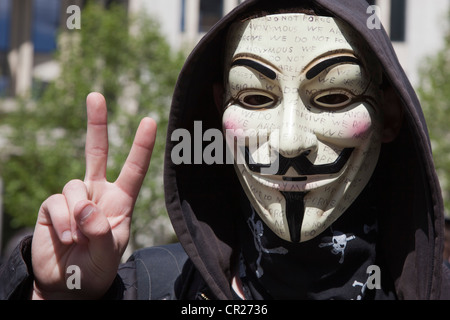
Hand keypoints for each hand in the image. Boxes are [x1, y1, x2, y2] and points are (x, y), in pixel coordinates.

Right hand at [31, 92, 156, 298]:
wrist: (69, 284)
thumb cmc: (96, 268)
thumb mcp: (107, 254)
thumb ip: (100, 232)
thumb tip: (85, 208)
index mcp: (120, 201)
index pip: (133, 170)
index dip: (141, 146)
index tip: (150, 121)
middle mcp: (98, 193)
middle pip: (97, 152)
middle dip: (96, 124)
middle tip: (96, 95)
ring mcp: (74, 198)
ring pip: (74, 185)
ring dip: (77, 214)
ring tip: (78, 238)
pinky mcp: (52, 205)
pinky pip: (57, 202)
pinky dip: (62, 222)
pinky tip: (66, 238)